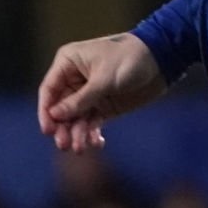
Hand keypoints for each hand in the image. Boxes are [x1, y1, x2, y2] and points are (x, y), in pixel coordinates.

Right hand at [37, 33, 167, 151]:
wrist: (161, 60)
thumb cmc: (130, 59)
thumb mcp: (104, 79)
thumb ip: (81, 99)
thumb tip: (55, 115)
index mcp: (68, 63)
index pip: (49, 90)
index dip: (46, 111)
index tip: (48, 130)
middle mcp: (75, 79)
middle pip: (60, 108)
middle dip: (62, 127)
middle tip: (65, 145)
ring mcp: (89, 94)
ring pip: (75, 118)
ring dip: (77, 134)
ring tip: (80, 148)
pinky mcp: (104, 106)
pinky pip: (92, 122)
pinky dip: (92, 133)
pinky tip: (96, 143)